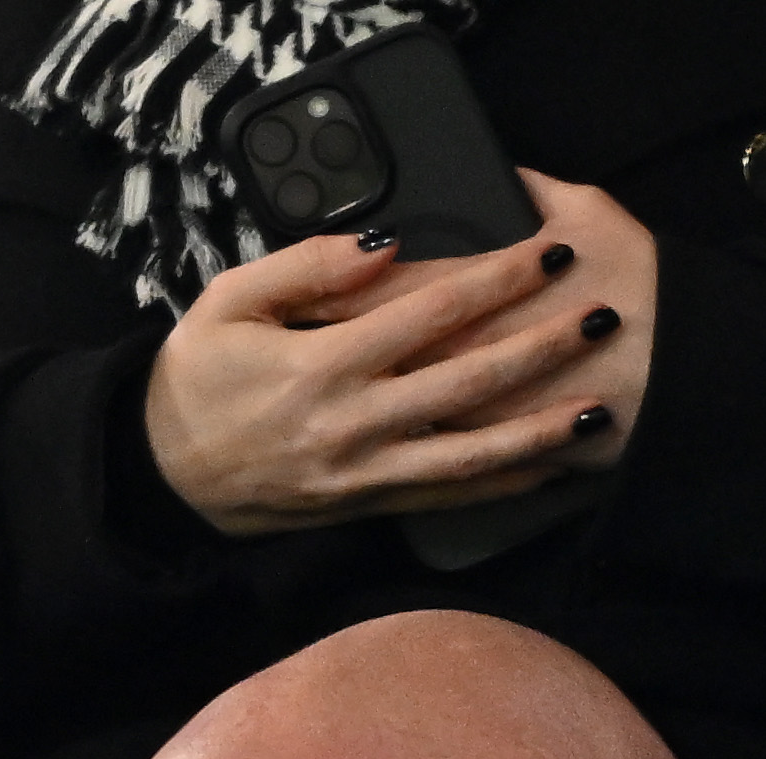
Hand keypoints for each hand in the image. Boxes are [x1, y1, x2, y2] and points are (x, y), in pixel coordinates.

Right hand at [141, 173, 656, 535]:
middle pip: (467, 384)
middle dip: (542, 349)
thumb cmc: (195, 380)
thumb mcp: (229, 301)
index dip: (498, 279)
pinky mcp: (366, 506)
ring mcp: (363, 474)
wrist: (163, 476)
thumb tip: (384, 244)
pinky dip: (503, 485)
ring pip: (470, 456)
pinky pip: (448, 498)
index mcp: (320, 365)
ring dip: (540, 433)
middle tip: (602, 317)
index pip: (431, 311)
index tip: (548, 252)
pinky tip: (550, 467)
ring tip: (599, 408)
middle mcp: (351, 424)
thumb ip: (308, 266)